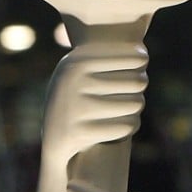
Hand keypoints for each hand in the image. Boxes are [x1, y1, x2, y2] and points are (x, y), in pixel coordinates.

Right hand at [41, 42, 147, 166]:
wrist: (50, 138)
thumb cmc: (76, 97)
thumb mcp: (82, 71)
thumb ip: (108, 57)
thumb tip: (142, 53)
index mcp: (76, 60)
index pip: (134, 57)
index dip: (140, 62)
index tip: (139, 67)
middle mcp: (73, 80)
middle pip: (137, 82)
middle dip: (138, 90)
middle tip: (133, 93)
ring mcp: (75, 107)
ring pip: (135, 104)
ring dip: (136, 110)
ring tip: (129, 110)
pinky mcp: (80, 132)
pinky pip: (127, 126)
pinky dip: (130, 127)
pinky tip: (124, 126)